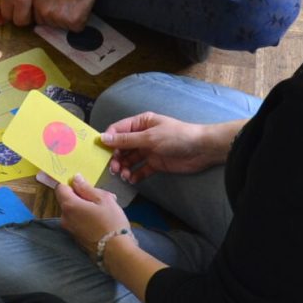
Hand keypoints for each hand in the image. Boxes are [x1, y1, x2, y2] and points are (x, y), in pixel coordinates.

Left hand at [33, 0, 97, 30]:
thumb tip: (36, 4)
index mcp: (37, 5)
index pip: (39, 18)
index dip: (48, 13)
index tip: (55, 6)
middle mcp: (46, 14)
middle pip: (50, 24)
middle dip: (57, 17)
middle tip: (66, 4)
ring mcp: (61, 20)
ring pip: (63, 26)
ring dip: (68, 19)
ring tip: (73, 3)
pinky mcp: (75, 23)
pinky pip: (76, 28)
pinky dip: (80, 20)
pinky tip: (80, 7)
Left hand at [44, 171, 129, 257]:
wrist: (116, 252)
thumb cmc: (111, 221)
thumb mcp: (103, 199)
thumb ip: (86, 188)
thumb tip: (75, 178)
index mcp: (69, 205)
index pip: (60, 188)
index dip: (70, 183)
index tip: (84, 185)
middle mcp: (64, 218)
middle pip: (67, 200)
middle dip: (81, 197)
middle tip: (100, 198)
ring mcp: (69, 230)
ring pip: (74, 212)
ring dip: (85, 208)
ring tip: (104, 210)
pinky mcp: (75, 238)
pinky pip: (77, 222)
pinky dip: (85, 219)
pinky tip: (101, 222)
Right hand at [98, 112, 237, 183]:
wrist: (202, 149)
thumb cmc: (176, 137)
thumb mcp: (149, 137)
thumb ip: (126, 140)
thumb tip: (103, 138)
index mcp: (141, 123)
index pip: (118, 130)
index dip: (108, 140)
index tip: (100, 152)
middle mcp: (142, 136)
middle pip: (122, 147)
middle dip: (116, 157)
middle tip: (114, 168)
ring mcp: (149, 150)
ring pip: (130, 159)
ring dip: (124, 167)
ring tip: (124, 175)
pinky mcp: (155, 164)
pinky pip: (140, 169)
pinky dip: (135, 174)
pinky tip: (132, 179)